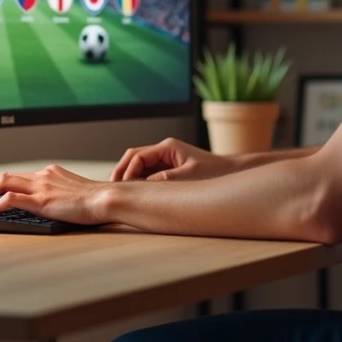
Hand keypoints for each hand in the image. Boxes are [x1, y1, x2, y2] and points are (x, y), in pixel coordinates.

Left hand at [0, 165, 108, 223]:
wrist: (105, 199)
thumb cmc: (97, 200)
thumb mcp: (75, 191)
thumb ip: (61, 193)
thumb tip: (55, 204)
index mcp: (52, 173)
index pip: (22, 176)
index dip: (6, 186)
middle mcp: (44, 176)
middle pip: (8, 176)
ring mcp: (41, 187)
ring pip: (4, 183)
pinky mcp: (41, 200)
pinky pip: (10, 199)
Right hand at [111, 137, 234, 181]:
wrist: (229, 172)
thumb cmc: (213, 172)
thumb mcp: (189, 177)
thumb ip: (166, 179)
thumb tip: (144, 185)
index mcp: (168, 147)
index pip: (138, 156)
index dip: (127, 171)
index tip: (122, 186)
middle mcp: (164, 150)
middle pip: (133, 158)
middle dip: (122, 172)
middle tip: (112, 189)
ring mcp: (165, 159)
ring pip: (138, 166)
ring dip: (128, 178)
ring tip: (120, 193)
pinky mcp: (167, 169)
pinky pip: (147, 174)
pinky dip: (138, 182)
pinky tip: (134, 194)